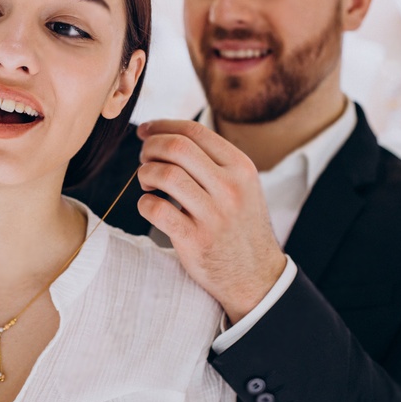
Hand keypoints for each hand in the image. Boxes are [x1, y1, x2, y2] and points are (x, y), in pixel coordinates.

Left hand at [136, 120, 286, 323]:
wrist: (256, 276)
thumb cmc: (239, 225)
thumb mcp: (242, 186)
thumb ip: (213, 161)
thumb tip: (167, 135)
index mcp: (241, 168)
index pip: (194, 131)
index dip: (163, 126)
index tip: (146, 131)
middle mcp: (230, 188)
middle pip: (177, 148)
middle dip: (150, 147)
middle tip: (144, 158)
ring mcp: (213, 215)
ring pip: (165, 175)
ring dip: (145, 174)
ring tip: (147, 183)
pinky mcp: (195, 240)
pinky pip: (155, 209)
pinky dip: (144, 203)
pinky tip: (150, 206)